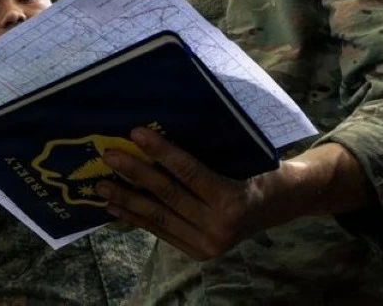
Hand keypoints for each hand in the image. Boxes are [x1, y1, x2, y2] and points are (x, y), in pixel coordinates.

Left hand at [95, 127, 276, 259]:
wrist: (281, 204)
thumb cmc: (260, 169)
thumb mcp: (242, 156)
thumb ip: (206, 151)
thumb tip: (158, 130)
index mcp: (233, 199)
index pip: (189, 172)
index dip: (161, 151)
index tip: (135, 132)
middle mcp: (220, 226)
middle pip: (168, 195)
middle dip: (135, 174)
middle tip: (109, 155)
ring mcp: (208, 244)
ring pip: (159, 218)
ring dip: (126, 200)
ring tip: (101, 185)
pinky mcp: (197, 253)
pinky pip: (161, 232)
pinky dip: (135, 218)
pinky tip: (114, 207)